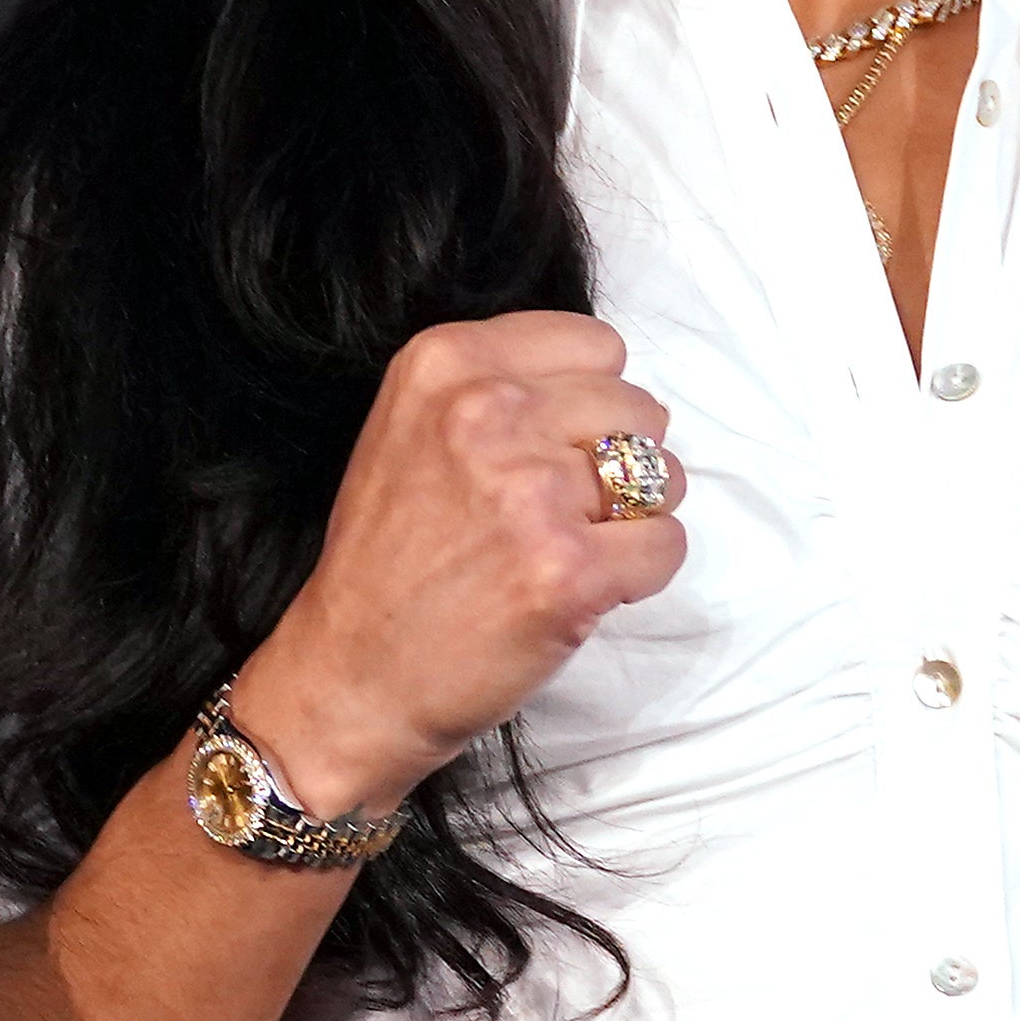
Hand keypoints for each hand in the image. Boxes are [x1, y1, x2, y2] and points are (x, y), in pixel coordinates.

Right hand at [230, 312, 689, 817]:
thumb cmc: (386, 563)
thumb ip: (498, 386)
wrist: (353, 676)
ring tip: (566, 548)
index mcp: (444, 363)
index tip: (551, 448)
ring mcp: (531, 491)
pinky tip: (580, 589)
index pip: (595, 344)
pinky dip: (640, 574)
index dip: (587, 403)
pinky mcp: (570, 570)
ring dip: (634, 516)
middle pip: (635, 406)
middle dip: (615, 461)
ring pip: (663, 474)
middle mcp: (486, 412)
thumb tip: (607, 390)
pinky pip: (667, 545)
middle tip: (558, 512)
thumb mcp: (408, 428)